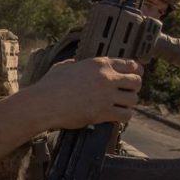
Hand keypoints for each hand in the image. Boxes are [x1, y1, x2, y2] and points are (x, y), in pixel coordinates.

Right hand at [27, 57, 143, 128]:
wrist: (44, 103)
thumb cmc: (49, 86)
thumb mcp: (62, 67)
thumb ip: (73, 63)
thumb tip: (74, 63)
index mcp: (98, 64)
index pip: (130, 64)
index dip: (135, 71)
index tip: (134, 76)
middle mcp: (106, 77)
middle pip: (136, 81)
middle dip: (133, 88)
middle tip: (127, 93)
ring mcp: (106, 95)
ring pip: (133, 99)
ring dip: (128, 104)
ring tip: (120, 106)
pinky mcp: (104, 112)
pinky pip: (125, 115)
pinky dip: (123, 117)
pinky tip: (116, 116)